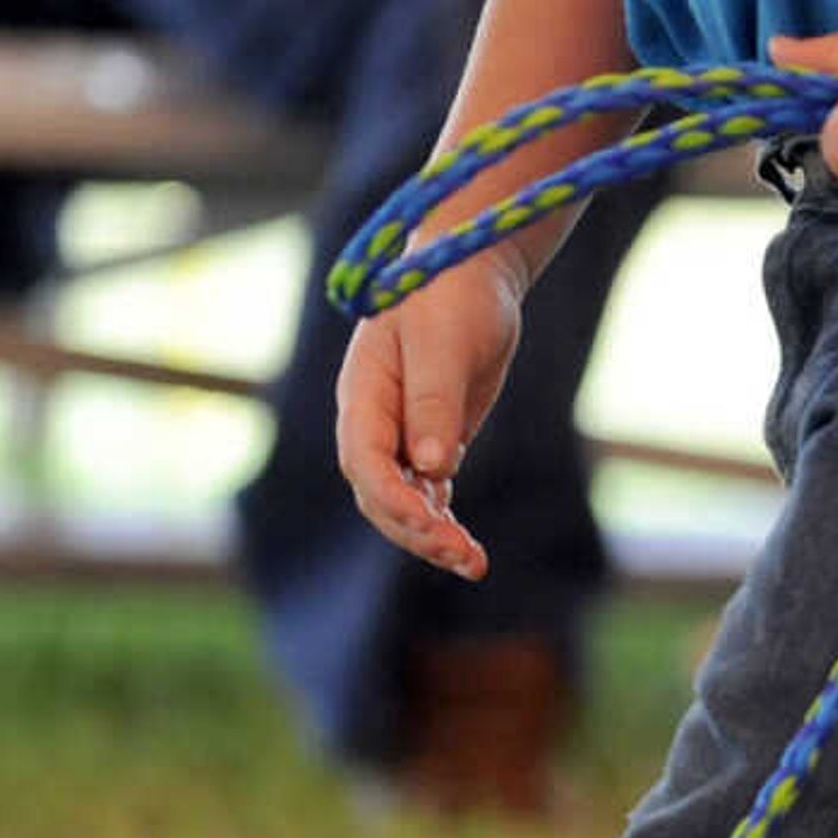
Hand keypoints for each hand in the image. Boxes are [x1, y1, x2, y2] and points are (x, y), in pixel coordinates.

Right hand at [334, 255, 523, 579]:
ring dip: (434, 536)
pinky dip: (446, 521)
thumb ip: (434, 402)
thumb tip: (433, 467)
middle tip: (466, 557)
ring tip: (474, 565)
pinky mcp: (432, 439)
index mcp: (363, 394)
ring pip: (405, 501)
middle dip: (417, 531)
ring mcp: (400, 433)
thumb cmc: (449, 295)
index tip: (428, 524)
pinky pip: (429, 492)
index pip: (364, 461)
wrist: (470, 273)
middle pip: (380, 494)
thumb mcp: (443, 343)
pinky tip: (470, 549)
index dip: (391, 499)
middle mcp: (374, 421)